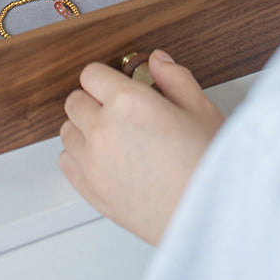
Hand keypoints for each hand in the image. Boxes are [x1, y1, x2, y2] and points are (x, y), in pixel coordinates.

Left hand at [59, 51, 222, 244]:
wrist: (213, 219)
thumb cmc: (210, 167)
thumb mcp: (201, 110)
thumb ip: (174, 78)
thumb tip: (157, 61)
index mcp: (128, 102)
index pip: (91, 74)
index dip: (105, 79)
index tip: (115, 87)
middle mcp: (103, 129)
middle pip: (75, 101)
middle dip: (93, 102)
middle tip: (119, 114)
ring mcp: (93, 162)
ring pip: (67, 131)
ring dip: (84, 130)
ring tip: (114, 139)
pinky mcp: (91, 191)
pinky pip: (66, 163)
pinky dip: (79, 159)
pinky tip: (104, 161)